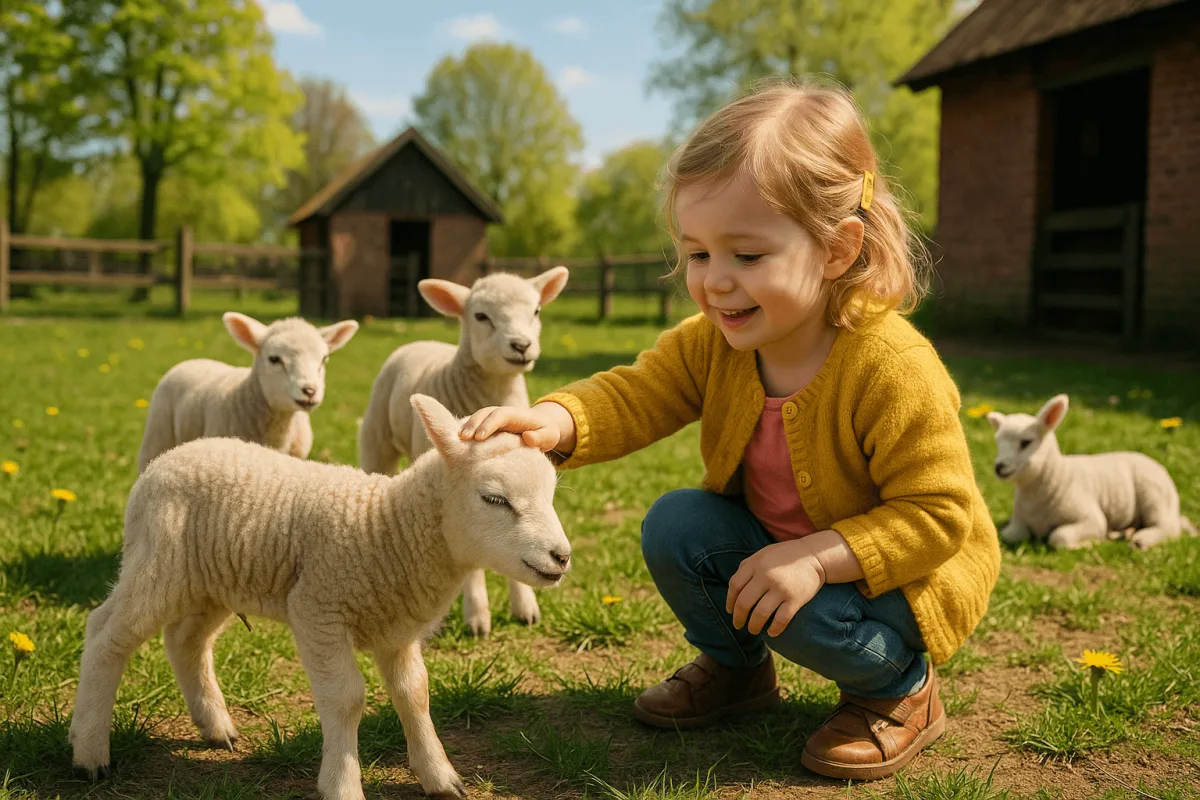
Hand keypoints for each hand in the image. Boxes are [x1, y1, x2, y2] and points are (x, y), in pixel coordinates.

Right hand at [459, 402, 575, 452]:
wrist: (540, 428)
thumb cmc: (545, 433)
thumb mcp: (549, 436)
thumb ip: (540, 438)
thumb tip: (527, 437)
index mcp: (516, 414)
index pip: (500, 415)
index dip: (489, 425)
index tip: (479, 438)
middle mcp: (501, 413)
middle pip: (484, 414)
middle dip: (472, 424)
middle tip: (462, 438)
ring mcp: (492, 418)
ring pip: (476, 418)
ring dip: (466, 427)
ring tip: (455, 440)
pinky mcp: (487, 425)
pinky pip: (474, 425)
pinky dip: (465, 430)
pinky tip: (455, 441)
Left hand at [726, 539, 825, 636]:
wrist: (814, 556)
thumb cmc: (785, 556)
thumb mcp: (763, 554)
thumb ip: (747, 567)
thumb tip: (734, 588)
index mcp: (756, 565)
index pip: (735, 586)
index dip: (729, 601)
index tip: (730, 611)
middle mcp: (766, 576)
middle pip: (744, 602)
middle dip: (739, 618)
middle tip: (738, 625)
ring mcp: (781, 588)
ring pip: (760, 614)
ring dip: (754, 626)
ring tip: (753, 630)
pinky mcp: (795, 599)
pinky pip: (781, 619)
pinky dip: (774, 629)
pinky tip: (771, 632)